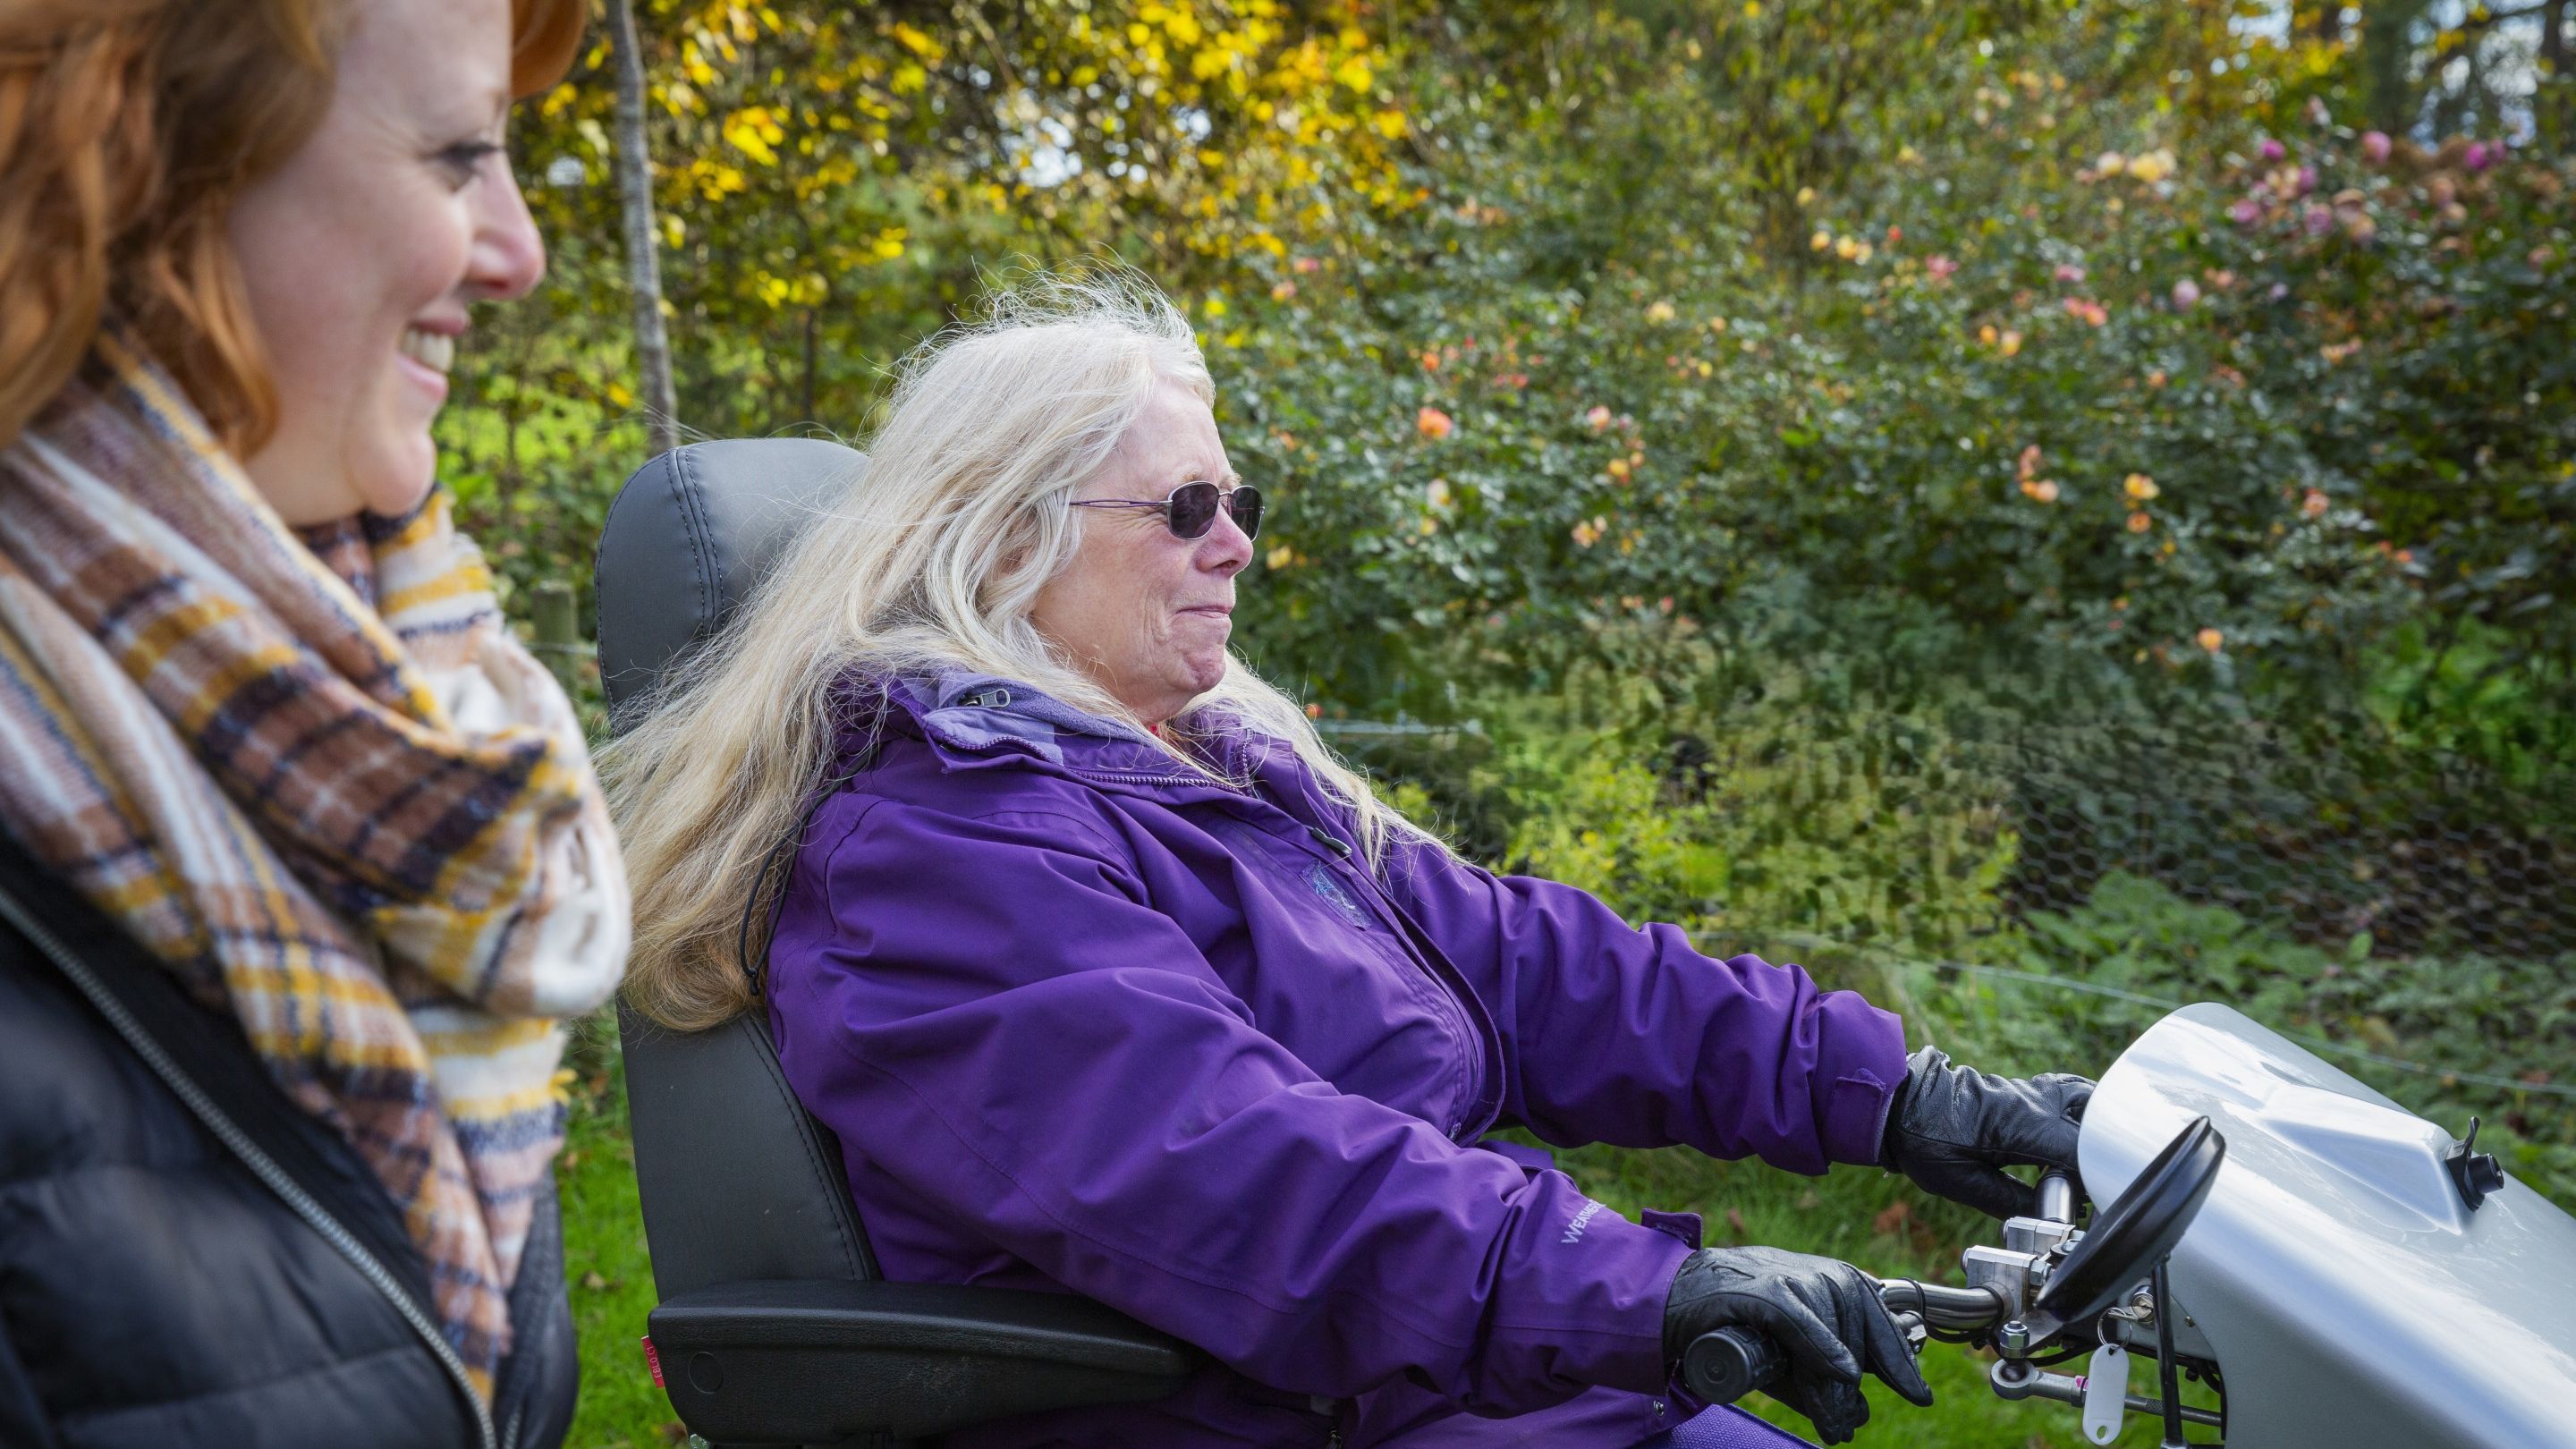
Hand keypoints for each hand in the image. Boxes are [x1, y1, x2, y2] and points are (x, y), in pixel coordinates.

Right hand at [1663, 1245, 1932, 1444]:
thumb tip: (1859, 1415)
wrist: (1669, 1300)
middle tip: (1844, 1425)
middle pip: (1859, 1330)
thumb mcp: (1782, 1349)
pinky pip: (1801, 1320)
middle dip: (1855, 1387)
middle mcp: (1814, 1272)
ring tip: (1831, 1422)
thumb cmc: (1728, 1323)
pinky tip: (1842, 1372)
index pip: (1876, 1315)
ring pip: (1833, 1334)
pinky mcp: (1762, 1292)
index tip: (1918, 1393)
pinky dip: (1822, 1345)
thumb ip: (1819, 1375)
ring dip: (1832, 1387)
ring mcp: (1788, 1278)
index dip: (1897, 1357)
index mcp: (1826, 1278)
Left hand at [1880, 1045, 2091, 1218]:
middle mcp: (2032, 1103)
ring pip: (2084, 1097)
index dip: (2094, 1178)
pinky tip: (2075, 1132)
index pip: (2080, 1150)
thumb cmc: (1921, 1139)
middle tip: (2097, 1180)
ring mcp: (2028, 1092)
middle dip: (2103, 1151)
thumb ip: (2009, 1201)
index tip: (2095, 1200)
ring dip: (2095, 1123)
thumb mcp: (1963, 1183)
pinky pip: (2065, 1093)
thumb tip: (2045, 1215)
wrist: (1896, 1102)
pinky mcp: (2021, 1090)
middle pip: (2093, 1120)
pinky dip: (2079, 1110)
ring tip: (2097, 1154)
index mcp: (2022, 1125)